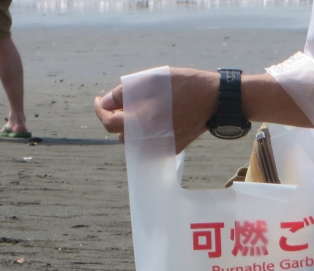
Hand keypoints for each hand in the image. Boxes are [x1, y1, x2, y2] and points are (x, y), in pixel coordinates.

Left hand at [95, 68, 219, 153]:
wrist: (214, 100)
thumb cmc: (183, 85)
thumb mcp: (150, 80)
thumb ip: (123, 93)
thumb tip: (105, 103)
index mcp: (140, 121)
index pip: (108, 123)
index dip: (100, 111)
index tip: (99, 100)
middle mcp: (148, 139)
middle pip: (120, 133)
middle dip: (115, 117)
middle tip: (119, 101)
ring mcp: (161, 146)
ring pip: (134, 140)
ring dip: (130, 126)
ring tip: (136, 108)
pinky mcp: (172, 148)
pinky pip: (149, 143)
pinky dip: (145, 132)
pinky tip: (153, 117)